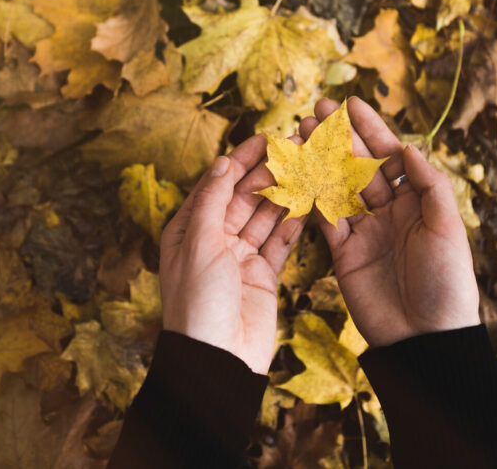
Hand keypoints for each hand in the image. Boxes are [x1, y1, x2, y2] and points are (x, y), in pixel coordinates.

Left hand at [159, 135, 304, 373]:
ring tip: (308, 167)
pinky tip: (309, 201)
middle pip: (244, 198)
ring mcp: (240, 258)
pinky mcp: (263, 276)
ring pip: (265, 217)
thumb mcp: (199, 244)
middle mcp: (214, 241)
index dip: (239, 161)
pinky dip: (293, 223)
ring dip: (284, 193)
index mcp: (188, 231)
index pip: (216, 186)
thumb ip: (213, 201)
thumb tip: (221, 163)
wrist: (217, 358)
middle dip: (268, 173)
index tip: (264, 138)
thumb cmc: (197, 302)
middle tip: (295, 149)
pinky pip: (280, 243)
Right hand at [300, 97, 480, 346]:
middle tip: (316, 110)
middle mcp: (390, 213)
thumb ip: (429, 186)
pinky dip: (310, 196)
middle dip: (339, 138)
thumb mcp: (447, 229)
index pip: (390, 157)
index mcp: (418, 202)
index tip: (351, 104)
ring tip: (300, 133)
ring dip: (319, 161)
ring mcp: (365, 233)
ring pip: (338, 188)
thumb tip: (408, 148)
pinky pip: (325, 221)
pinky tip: (297, 172)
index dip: (371, 130)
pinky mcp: (344, 255)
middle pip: (359, 167)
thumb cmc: (447, 283)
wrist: (425, 337)